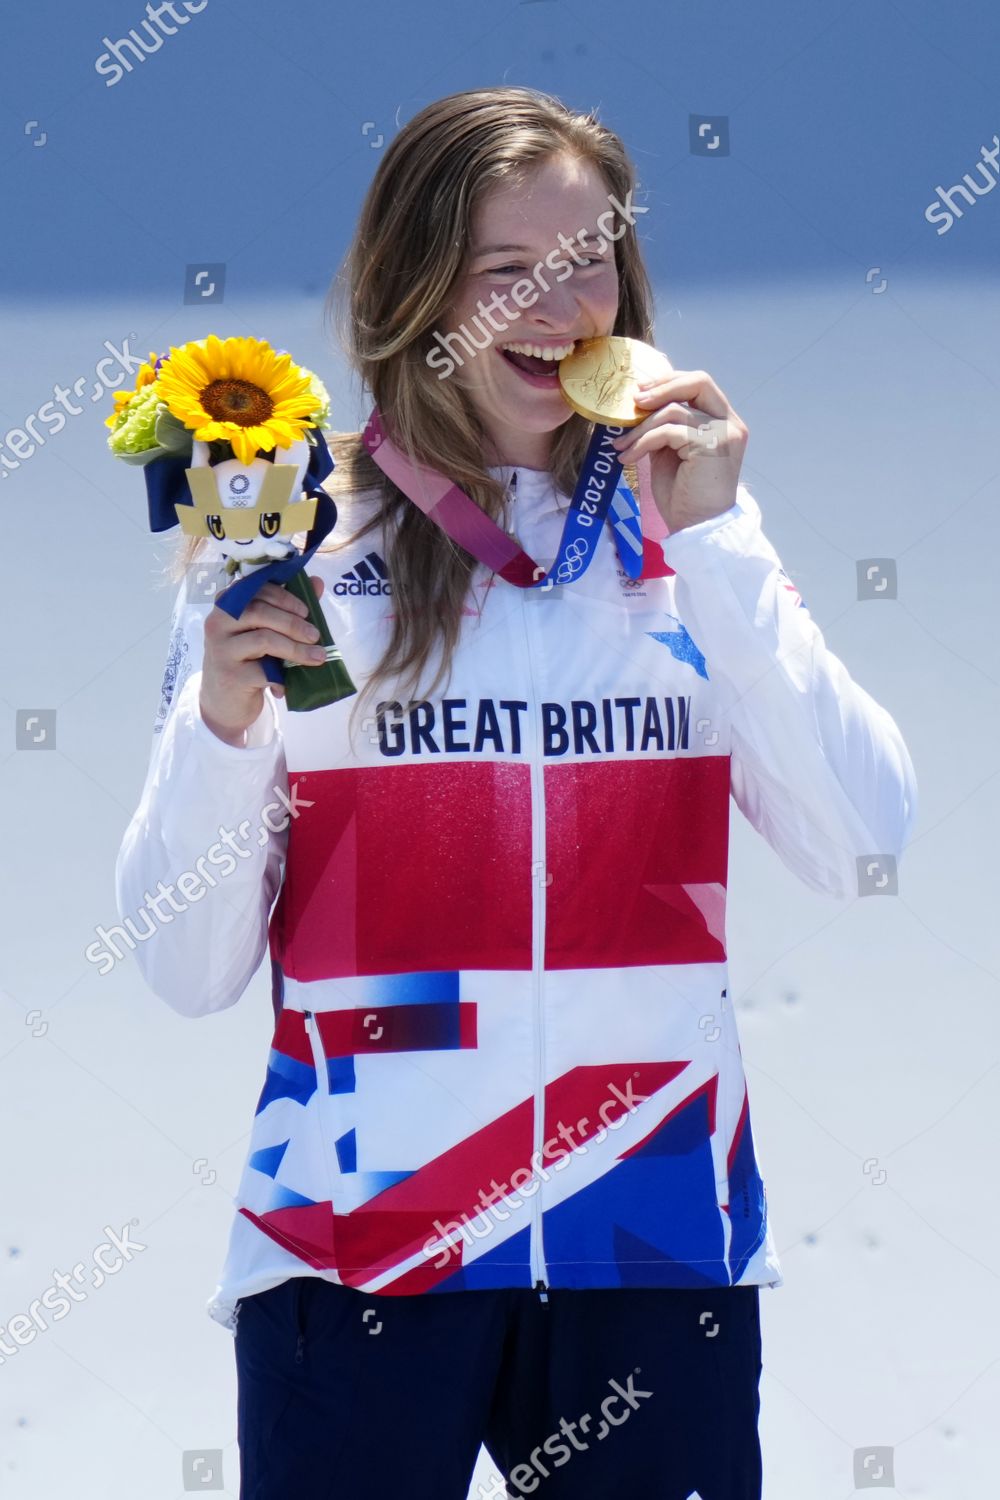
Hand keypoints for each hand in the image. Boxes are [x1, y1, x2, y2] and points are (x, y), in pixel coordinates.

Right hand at [200, 575, 326, 745]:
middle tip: (315, 635)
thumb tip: (317, 583)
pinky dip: (282, 677)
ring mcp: (221, 649)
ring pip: (264, 639)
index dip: (283, 596)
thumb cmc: (247, 660)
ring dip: (296, 648)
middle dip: (293, 623)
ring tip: (317, 657)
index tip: (306, 611)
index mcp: (226, 605)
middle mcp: (217, 623)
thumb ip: (287, 608)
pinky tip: (286, 684)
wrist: (224, 702)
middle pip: (259, 612)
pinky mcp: (230, 676)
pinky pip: (263, 671)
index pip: (254, 589)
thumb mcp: (265, 632)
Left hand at [611, 361, 748, 534]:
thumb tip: (640, 403)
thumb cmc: (684, 495)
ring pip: (674, 410)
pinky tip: (628, 457)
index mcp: (724, 421)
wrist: (696, 528)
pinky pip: (668, 431)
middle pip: (698, 382)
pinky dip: (643, 442)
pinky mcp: (711, 445)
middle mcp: (730, 423)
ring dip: (641, 427)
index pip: (700, 384)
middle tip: (633, 401)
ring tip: (621, 445)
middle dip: (661, 387)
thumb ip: (666, 425)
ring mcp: (724, 433)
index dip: (669, 382)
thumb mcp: (671, 451)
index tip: (641, 393)